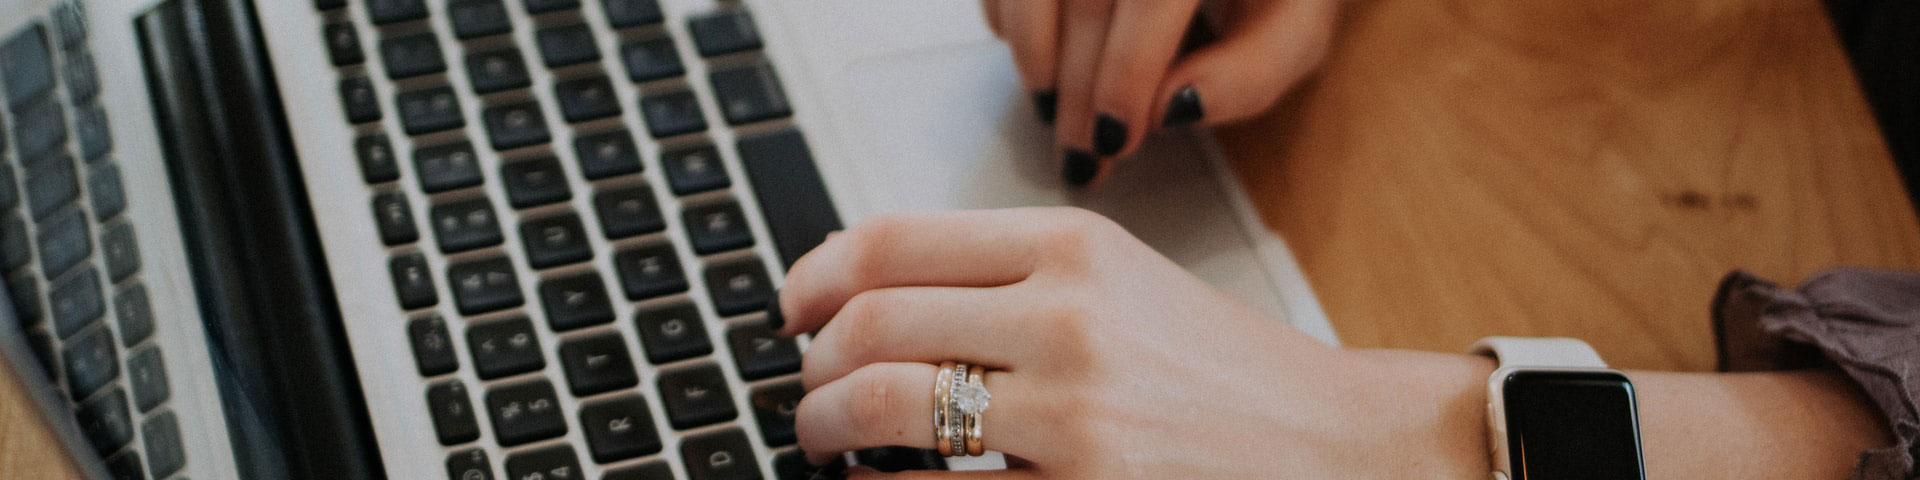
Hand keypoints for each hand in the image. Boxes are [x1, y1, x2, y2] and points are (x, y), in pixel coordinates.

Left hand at [774, 208, 1492, 477]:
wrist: (1339, 448)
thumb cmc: (1229, 374)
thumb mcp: (1122, 283)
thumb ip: (1008, 276)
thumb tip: (872, 295)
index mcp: (1073, 247)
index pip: (893, 239)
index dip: (816, 275)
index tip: (793, 307)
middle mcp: (1069, 319)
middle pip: (872, 324)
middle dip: (813, 367)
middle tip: (806, 390)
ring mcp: (1076, 415)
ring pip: (886, 410)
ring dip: (828, 430)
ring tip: (827, 443)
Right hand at [981, 0, 1340, 185]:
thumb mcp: (1291, 30)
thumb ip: (1249, 75)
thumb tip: (1175, 109)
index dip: (1125, 73)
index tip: (1116, 139)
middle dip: (1076, 90)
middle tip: (1080, 157)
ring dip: (1034, 60)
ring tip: (1053, 113)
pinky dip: (1011, 25)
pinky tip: (1043, 62)